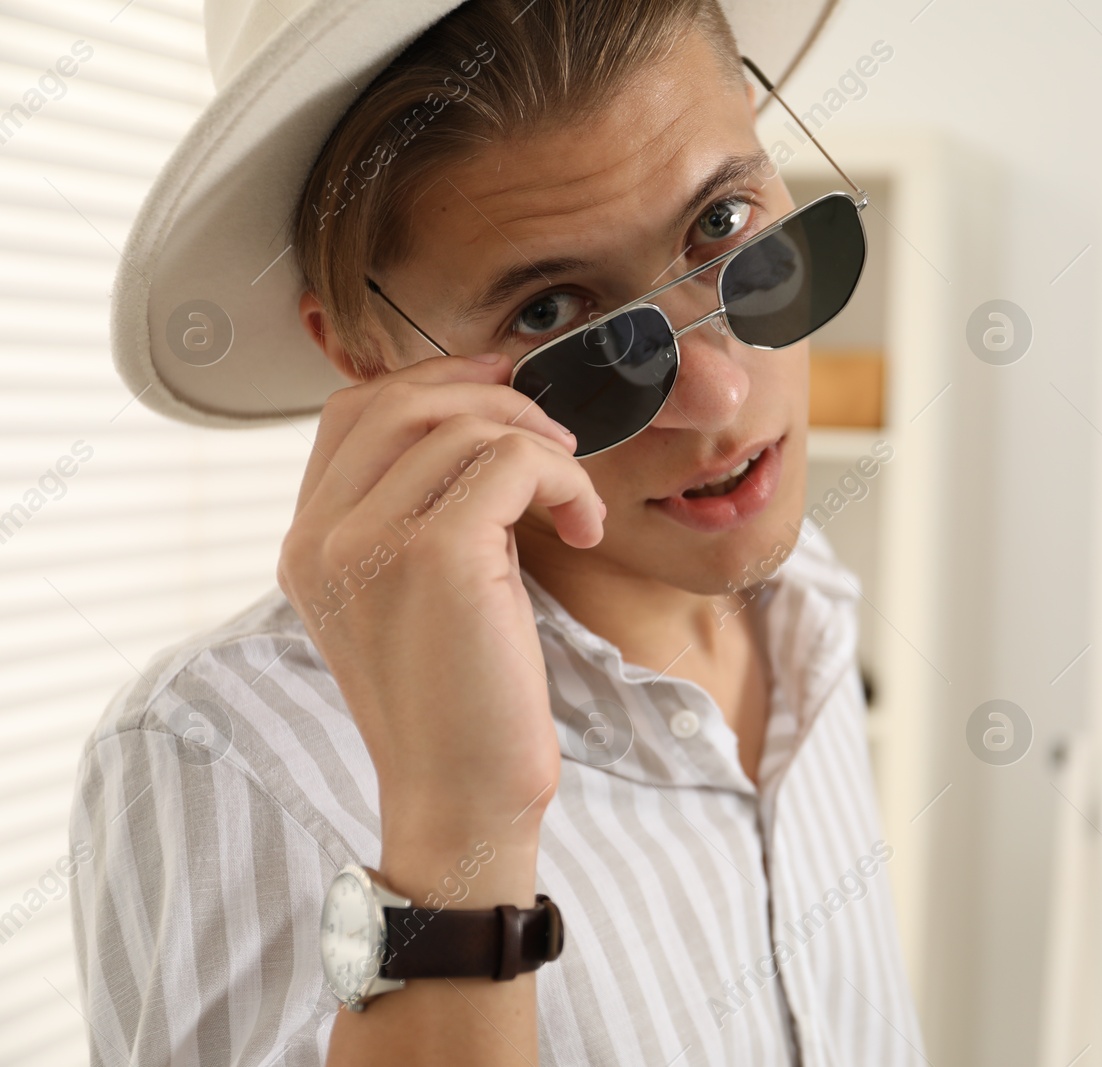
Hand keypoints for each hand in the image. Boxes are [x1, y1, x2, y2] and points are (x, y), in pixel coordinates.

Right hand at [277, 352, 602, 892]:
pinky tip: (583, 528)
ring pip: (465, 426)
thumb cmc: (458, 704)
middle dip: (491, 399)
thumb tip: (487, 429)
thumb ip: (419, 512)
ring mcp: (368, 541)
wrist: (462, 801)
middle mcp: (320, 536)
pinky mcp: (436, 554)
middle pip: (399, 398)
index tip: (502, 397)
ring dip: (543, 449)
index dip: (434, 383)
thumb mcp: (416, 595)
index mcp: (307, 543)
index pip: (352, 412)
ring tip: (573, 503)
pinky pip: (512, 462)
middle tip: (554, 440)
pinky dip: (564, 479)